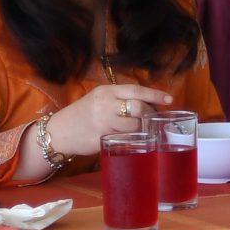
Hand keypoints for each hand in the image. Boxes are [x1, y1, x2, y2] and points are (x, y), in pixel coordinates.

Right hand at [48, 83, 176, 158]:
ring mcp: (104, 122)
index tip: (169, 99)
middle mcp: (106, 104)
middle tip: (154, 120)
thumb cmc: (82, 115)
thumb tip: (147, 104)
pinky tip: (134, 140)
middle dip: (151, 115)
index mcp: (106, 91)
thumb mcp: (98, 99)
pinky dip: (134, 139)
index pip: (136, 90)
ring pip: (135, 125)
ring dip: (144, 129)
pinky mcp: (103, 138)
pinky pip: (126, 138)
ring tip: (144, 130)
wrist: (60, 132)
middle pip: (139, 107)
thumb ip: (119, 99)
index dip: (154, 94)